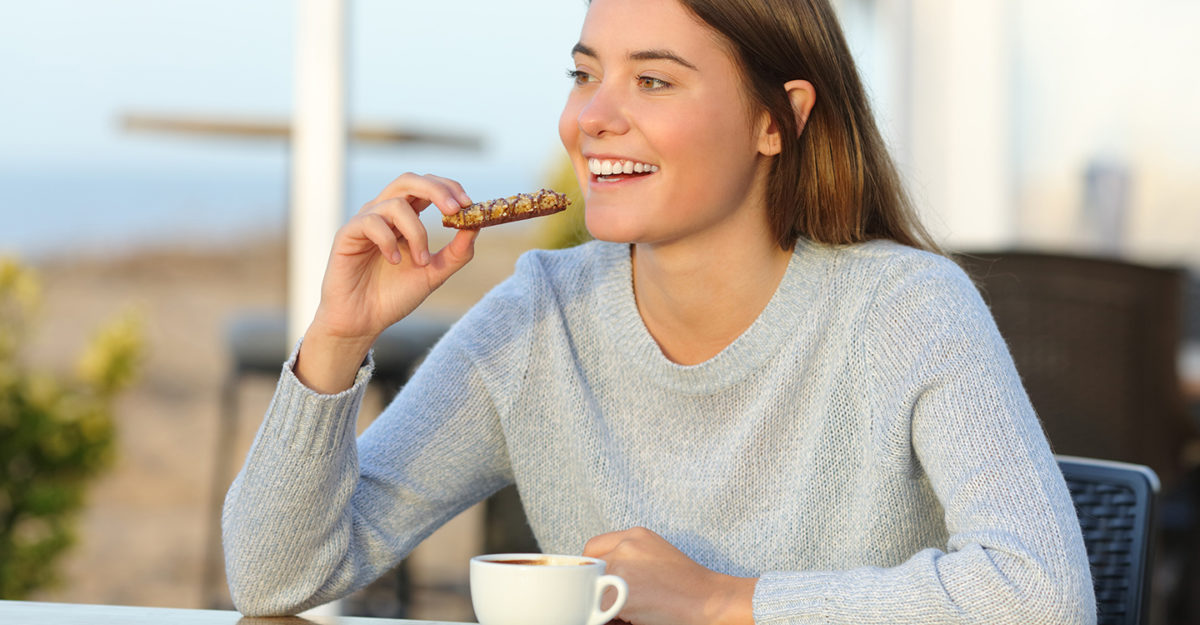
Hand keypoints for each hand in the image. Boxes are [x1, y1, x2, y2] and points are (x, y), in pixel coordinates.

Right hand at [295, 173, 477, 392]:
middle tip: (455, 210)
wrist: (363, 321)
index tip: (469, 204)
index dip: (448, 188)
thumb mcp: (435, 273)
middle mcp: (384, 213)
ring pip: (395, 203)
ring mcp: (365, 221)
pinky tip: (393, 262)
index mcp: (405, 217)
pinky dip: (389, 241)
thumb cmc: (394, 295)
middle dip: (436, 190)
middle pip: (409, 180)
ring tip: (421, 261)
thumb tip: (476, 226)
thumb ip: (456, 252)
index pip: (427, 186)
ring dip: (417, 232)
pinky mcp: (347, 234)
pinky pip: (371, 222)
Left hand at [582, 527, 755, 624]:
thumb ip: (628, 557)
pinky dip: (609, 617)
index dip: (593, 568)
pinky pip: (600, 609)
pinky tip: (632, 617)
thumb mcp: (656, 555)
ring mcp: (622, 567)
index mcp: (635, 534)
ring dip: (601, 602)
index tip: (597, 583)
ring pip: (592, 589)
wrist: (709, 601)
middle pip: (590, 569)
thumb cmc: (687, 585)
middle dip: (595, 586)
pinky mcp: (620, 592)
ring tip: (624, 611)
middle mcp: (626, 545)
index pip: (593, 548)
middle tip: (610, 600)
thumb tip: (597, 577)